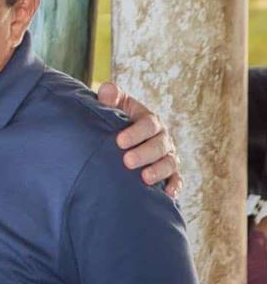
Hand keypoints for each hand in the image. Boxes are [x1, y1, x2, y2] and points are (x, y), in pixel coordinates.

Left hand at [97, 82, 181, 197]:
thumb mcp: (114, 105)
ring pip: (170, 162)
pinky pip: (177, 178)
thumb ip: (111, 97)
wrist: (120, 136)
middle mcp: (162, 137)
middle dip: (145, 153)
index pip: (148, 124)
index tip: (119, 141)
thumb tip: (107, 89)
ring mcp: (167, 155)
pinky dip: (175, 185)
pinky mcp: (169, 171)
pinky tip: (168, 194)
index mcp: (149, 120)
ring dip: (159, 170)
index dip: (136, 133)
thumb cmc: (117, 119)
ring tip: (144, 178)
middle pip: (160, 145)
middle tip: (127, 161)